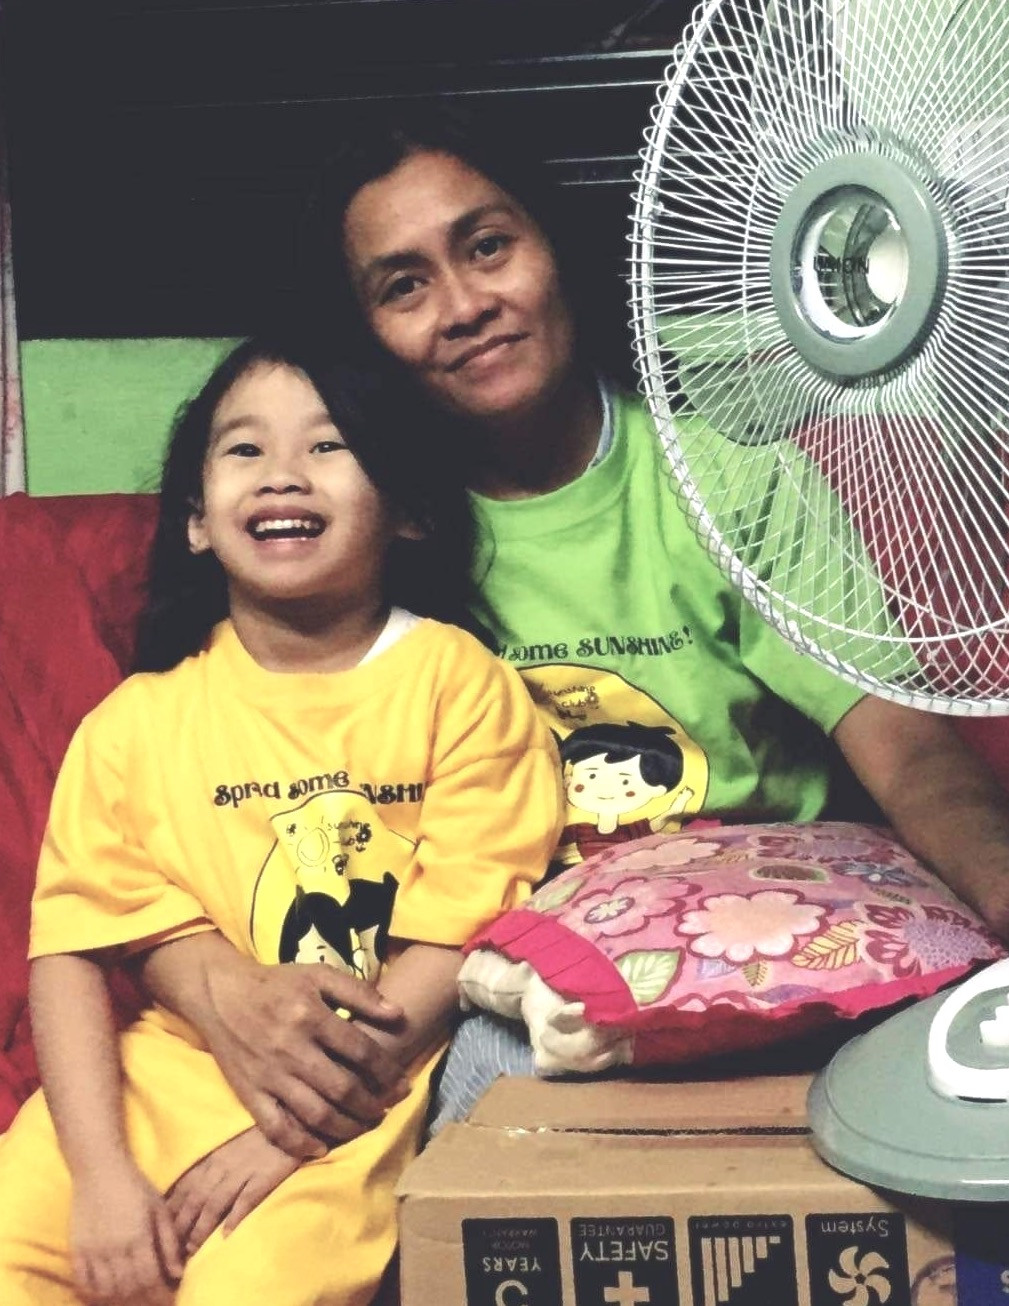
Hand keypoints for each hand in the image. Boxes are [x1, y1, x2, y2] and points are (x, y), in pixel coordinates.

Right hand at [71, 1158, 182, 1304]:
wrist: (99, 1169)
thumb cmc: (135, 1186)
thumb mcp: (159, 1209)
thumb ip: (169, 1242)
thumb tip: (178, 1273)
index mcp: (138, 1236)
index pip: (150, 1279)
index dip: (161, 1294)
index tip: (169, 1299)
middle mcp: (114, 1248)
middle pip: (129, 1289)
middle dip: (144, 1300)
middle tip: (154, 1300)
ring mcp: (92, 1251)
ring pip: (107, 1291)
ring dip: (122, 1299)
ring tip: (134, 1298)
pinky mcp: (76, 1250)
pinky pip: (83, 1283)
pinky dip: (95, 1294)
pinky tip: (107, 1294)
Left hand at [166, 1127, 300, 1254]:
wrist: (289, 1121)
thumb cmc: (256, 1137)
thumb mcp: (225, 1149)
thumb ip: (206, 1169)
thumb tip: (179, 1196)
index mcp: (211, 1159)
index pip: (184, 1189)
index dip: (171, 1213)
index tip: (162, 1234)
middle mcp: (222, 1166)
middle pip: (195, 1199)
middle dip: (182, 1226)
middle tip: (172, 1251)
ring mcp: (243, 1171)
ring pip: (215, 1202)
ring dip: (201, 1227)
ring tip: (193, 1249)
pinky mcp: (264, 1176)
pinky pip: (247, 1198)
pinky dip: (235, 1216)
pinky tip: (227, 1234)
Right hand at [201, 958, 409, 1158]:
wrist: (220, 993)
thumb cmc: (276, 983)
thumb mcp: (319, 975)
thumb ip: (359, 993)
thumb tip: (398, 1013)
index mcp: (311, 1015)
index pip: (360, 1050)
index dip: (387, 1071)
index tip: (403, 1084)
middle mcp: (291, 1048)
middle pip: (342, 1087)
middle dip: (372, 1104)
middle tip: (388, 1109)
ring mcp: (269, 1075)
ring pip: (314, 1113)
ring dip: (346, 1127)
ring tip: (364, 1126)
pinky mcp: (249, 1093)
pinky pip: (275, 1127)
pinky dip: (299, 1143)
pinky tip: (320, 1146)